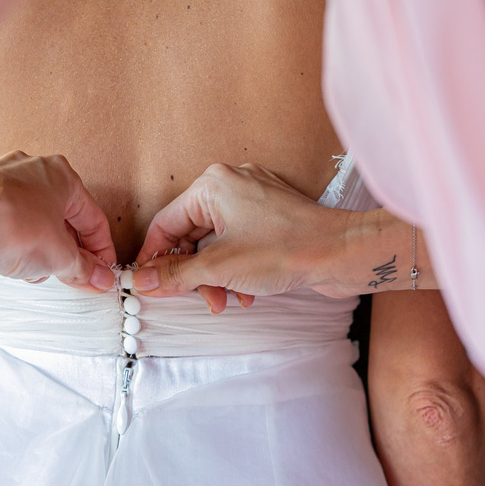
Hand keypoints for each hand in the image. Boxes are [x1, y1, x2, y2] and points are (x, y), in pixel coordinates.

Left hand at [0, 152, 116, 289]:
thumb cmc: (9, 221)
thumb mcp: (60, 255)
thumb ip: (83, 268)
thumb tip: (98, 278)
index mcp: (63, 177)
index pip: (93, 220)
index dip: (101, 252)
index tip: (101, 274)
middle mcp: (35, 175)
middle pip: (64, 222)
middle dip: (70, 255)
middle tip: (75, 279)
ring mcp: (6, 186)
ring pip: (37, 226)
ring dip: (42, 253)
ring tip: (38, 271)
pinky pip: (11, 228)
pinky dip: (17, 247)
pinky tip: (14, 264)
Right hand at [132, 163, 352, 312]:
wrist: (341, 253)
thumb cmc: (288, 249)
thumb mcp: (220, 268)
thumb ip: (176, 274)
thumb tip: (143, 281)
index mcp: (213, 185)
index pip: (166, 223)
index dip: (154, 258)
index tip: (147, 284)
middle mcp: (232, 184)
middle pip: (191, 235)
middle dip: (194, 274)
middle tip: (197, 299)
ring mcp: (254, 199)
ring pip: (216, 243)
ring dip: (216, 277)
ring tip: (226, 301)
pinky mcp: (271, 216)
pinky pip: (238, 243)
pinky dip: (236, 269)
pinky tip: (246, 294)